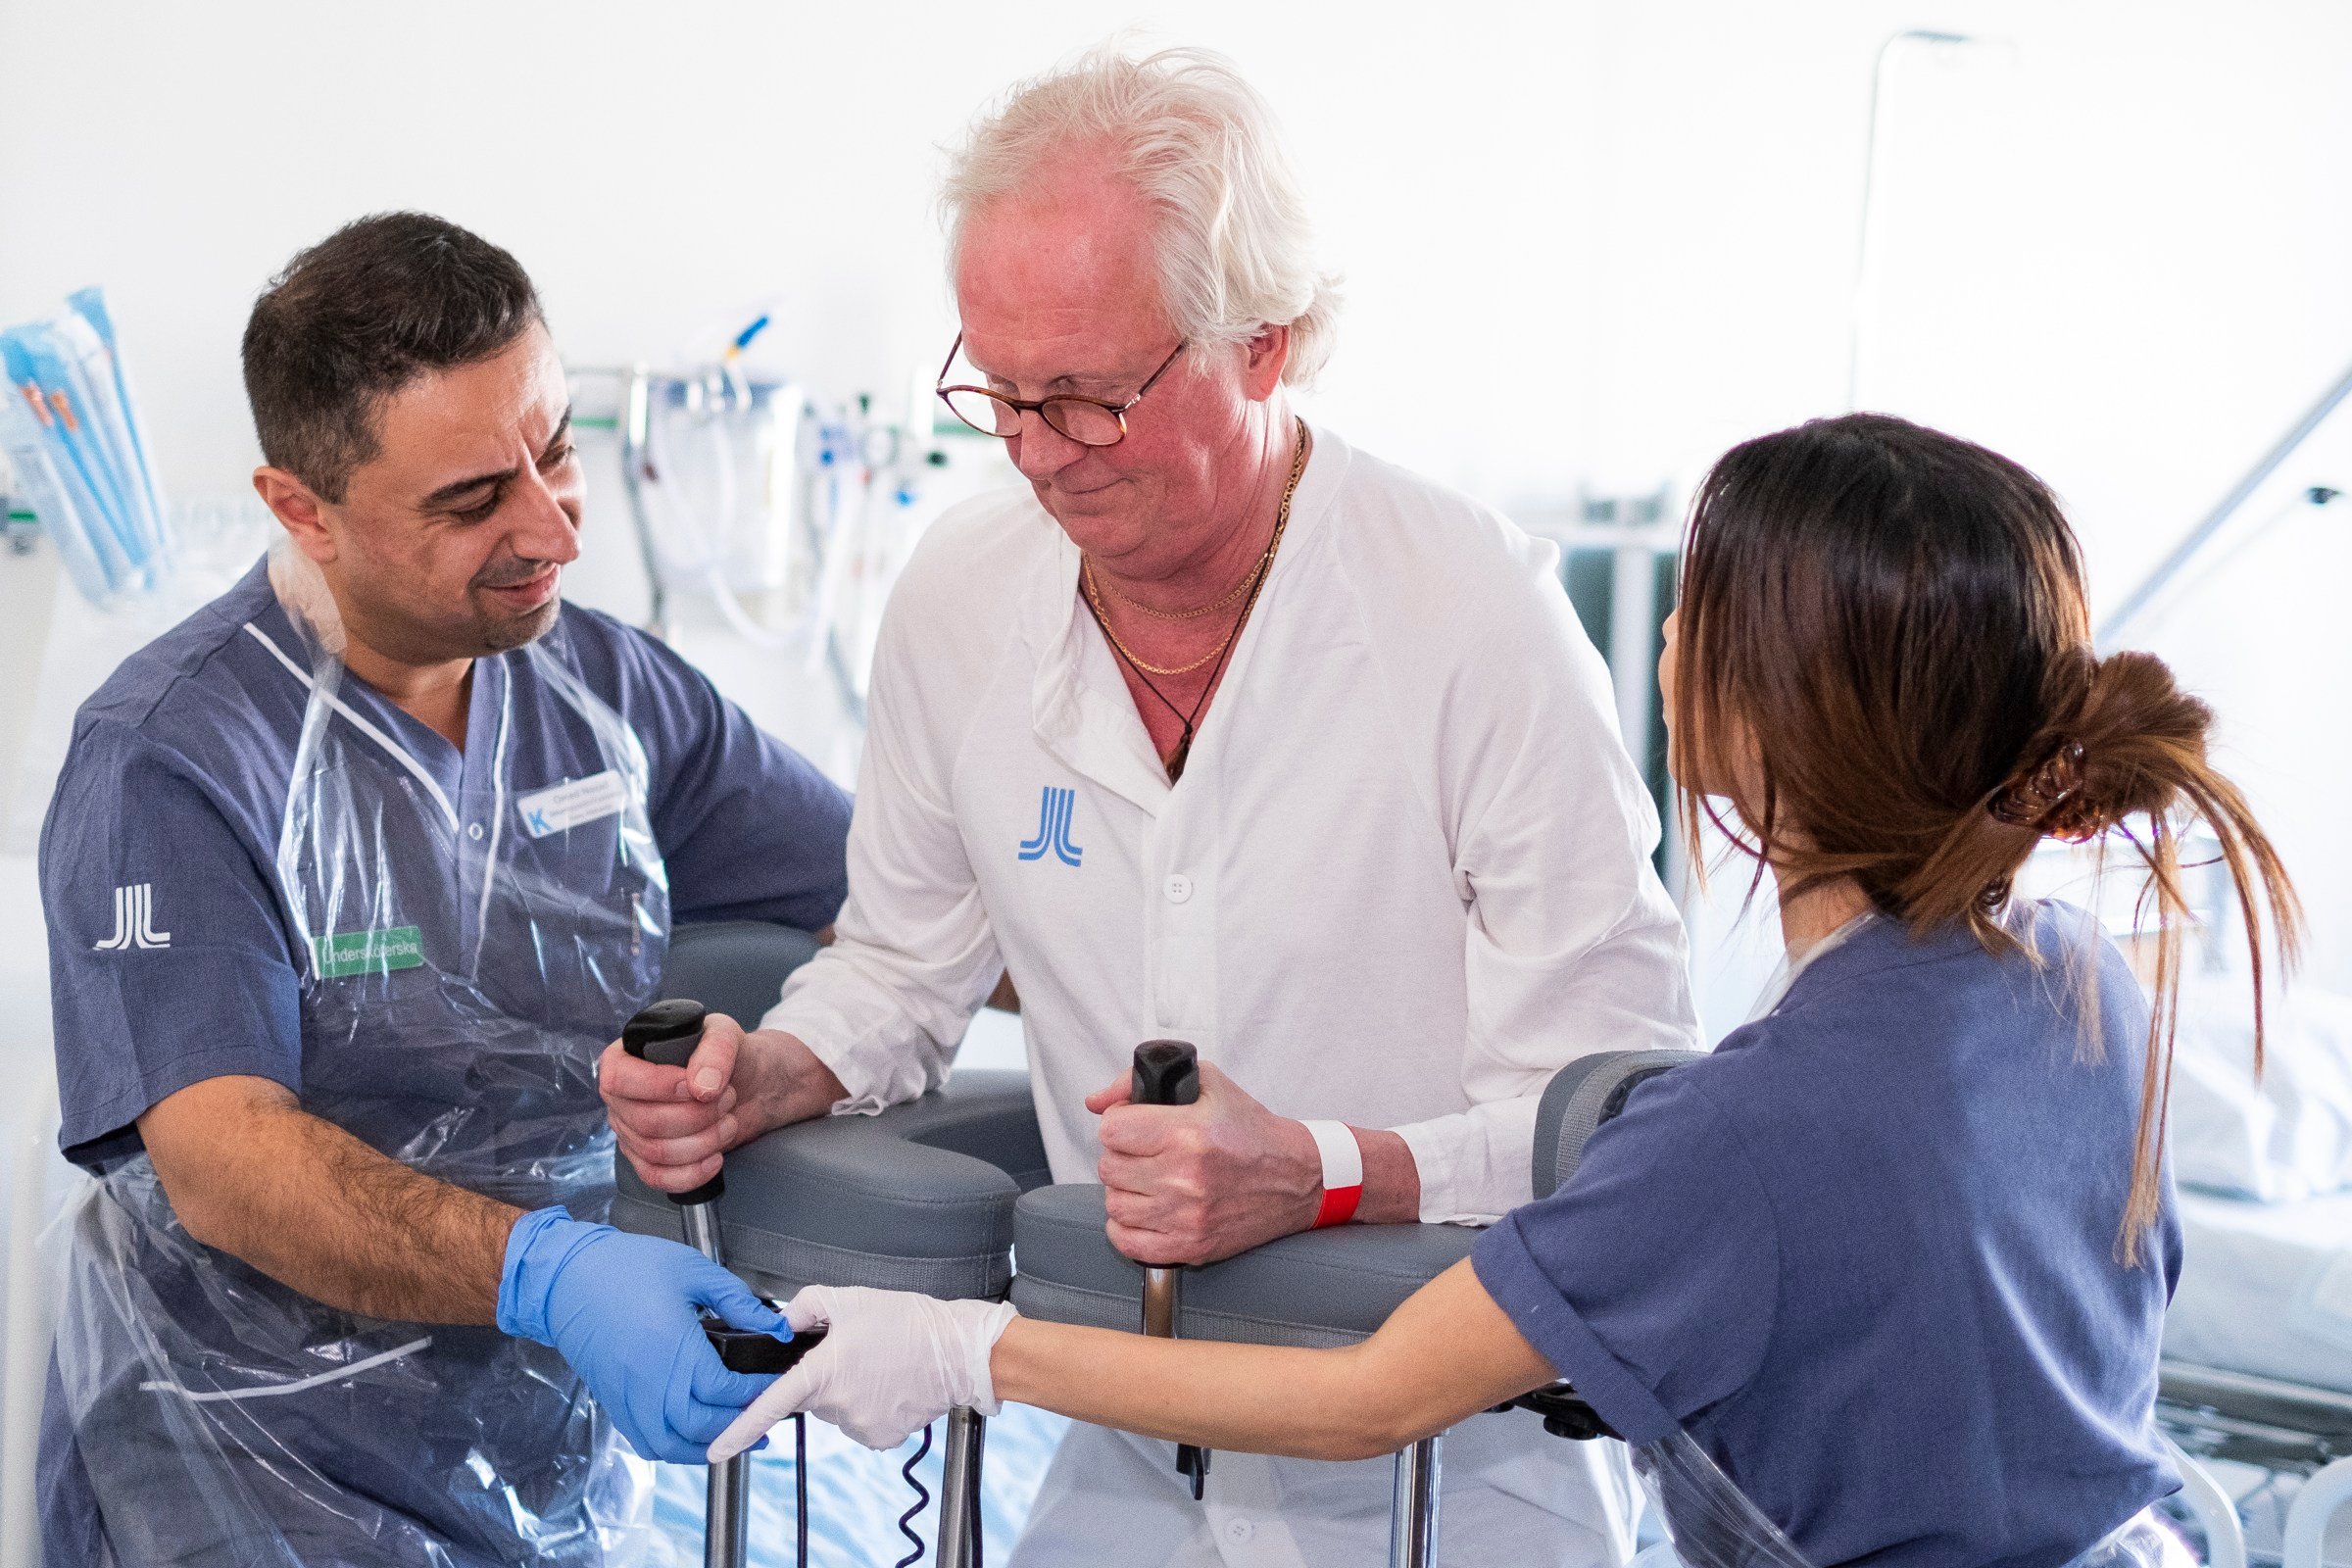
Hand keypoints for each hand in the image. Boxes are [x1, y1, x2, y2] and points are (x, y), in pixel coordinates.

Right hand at [497, 1207, 783, 1462]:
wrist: (568, 1277)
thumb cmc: (626, 1267)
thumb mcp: (694, 1271)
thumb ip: (737, 1301)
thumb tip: (774, 1326)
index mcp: (672, 1349)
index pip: (724, 1390)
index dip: (755, 1392)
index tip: (775, 1383)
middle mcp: (648, 1382)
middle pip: (701, 1427)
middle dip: (739, 1426)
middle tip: (766, 1416)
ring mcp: (627, 1397)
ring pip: (670, 1445)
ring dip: (705, 1447)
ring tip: (734, 1436)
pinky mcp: (613, 1401)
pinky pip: (644, 1441)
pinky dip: (672, 1447)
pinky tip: (692, 1436)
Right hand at [598, 1018, 846, 1193]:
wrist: (746, 1085)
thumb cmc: (722, 1057)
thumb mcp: (725, 1035)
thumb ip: (716, 1050)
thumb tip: (702, 1086)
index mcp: (624, 1059)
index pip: (618, 1079)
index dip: (658, 1086)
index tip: (695, 1087)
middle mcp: (620, 1098)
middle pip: (645, 1122)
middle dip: (696, 1115)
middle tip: (728, 1098)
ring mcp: (630, 1132)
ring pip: (655, 1152)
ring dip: (703, 1141)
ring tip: (729, 1120)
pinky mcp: (647, 1160)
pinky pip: (658, 1178)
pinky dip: (692, 1173)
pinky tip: (716, 1158)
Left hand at [707, 1285, 1015, 1459]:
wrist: (959, 1350)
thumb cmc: (910, 1322)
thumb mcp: (850, 1298)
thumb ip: (806, 1307)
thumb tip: (785, 1324)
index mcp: (823, 1371)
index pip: (770, 1404)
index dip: (738, 1429)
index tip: (715, 1449)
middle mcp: (838, 1404)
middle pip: (810, 1397)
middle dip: (823, 1377)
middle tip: (856, 1352)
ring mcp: (859, 1425)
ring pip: (837, 1409)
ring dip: (849, 1391)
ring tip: (880, 1364)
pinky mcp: (880, 1438)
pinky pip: (860, 1422)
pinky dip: (870, 1405)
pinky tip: (890, 1383)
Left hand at [1088, 1062, 1322, 1264]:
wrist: (1296, 1177)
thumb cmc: (1251, 1131)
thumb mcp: (1206, 1083)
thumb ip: (1140, 1083)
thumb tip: (1095, 1101)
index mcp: (1187, 1133)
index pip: (1111, 1130)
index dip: (1118, 1123)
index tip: (1133, 1125)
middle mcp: (1184, 1178)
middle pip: (1108, 1167)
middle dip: (1122, 1155)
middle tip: (1144, 1152)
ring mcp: (1186, 1217)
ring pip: (1114, 1205)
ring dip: (1125, 1191)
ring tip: (1149, 1180)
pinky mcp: (1190, 1247)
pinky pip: (1128, 1242)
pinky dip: (1127, 1228)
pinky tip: (1147, 1210)